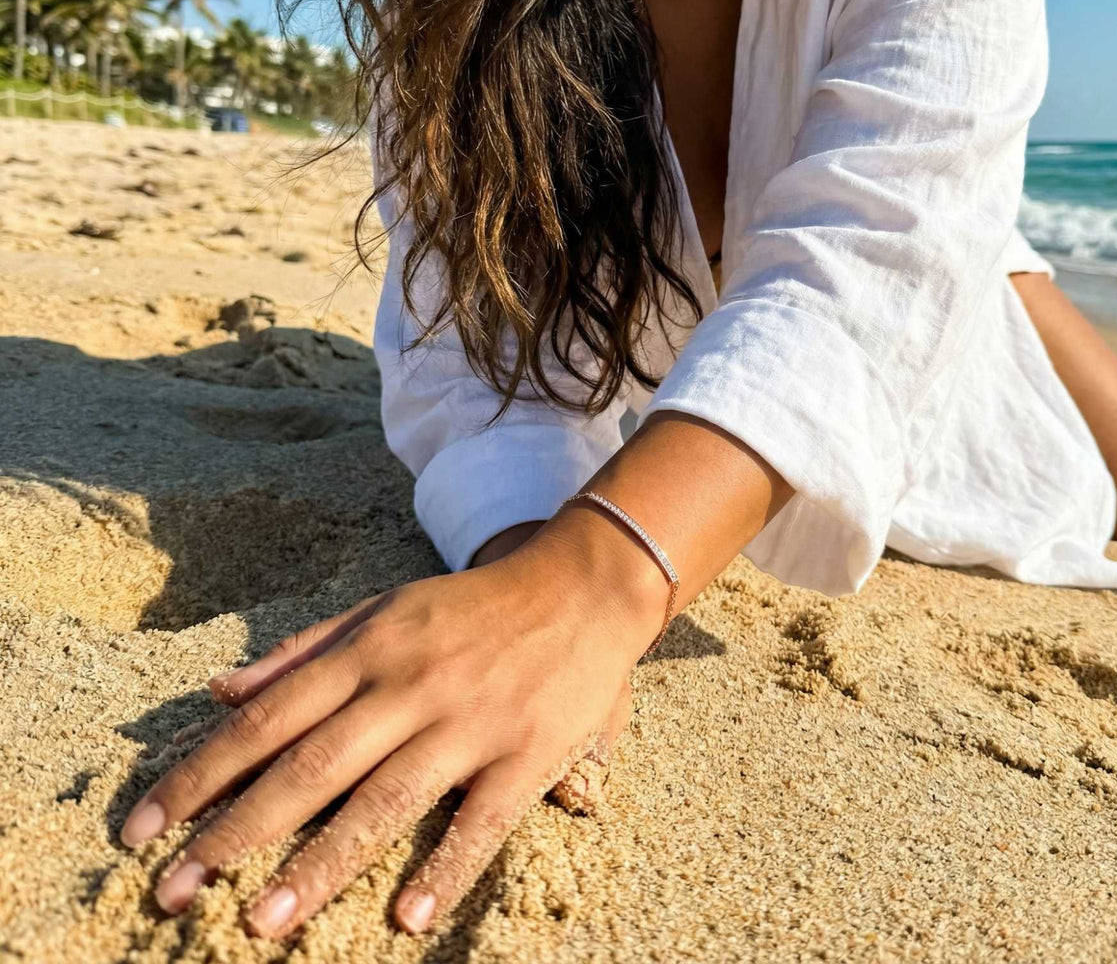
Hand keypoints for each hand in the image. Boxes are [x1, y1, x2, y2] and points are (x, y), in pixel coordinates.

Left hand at [118, 526, 654, 938]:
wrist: (581, 586)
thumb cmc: (472, 605)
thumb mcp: (384, 608)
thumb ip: (303, 651)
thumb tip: (221, 692)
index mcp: (370, 649)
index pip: (268, 718)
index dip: (201, 775)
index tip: (143, 829)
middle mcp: (410, 686)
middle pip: (312, 766)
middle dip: (236, 832)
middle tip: (171, 893)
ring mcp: (469, 722)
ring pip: (384, 800)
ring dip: (321, 864)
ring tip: (261, 923)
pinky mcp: (526, 753)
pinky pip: (481, 820)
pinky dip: (446, 868)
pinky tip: (407, 919)